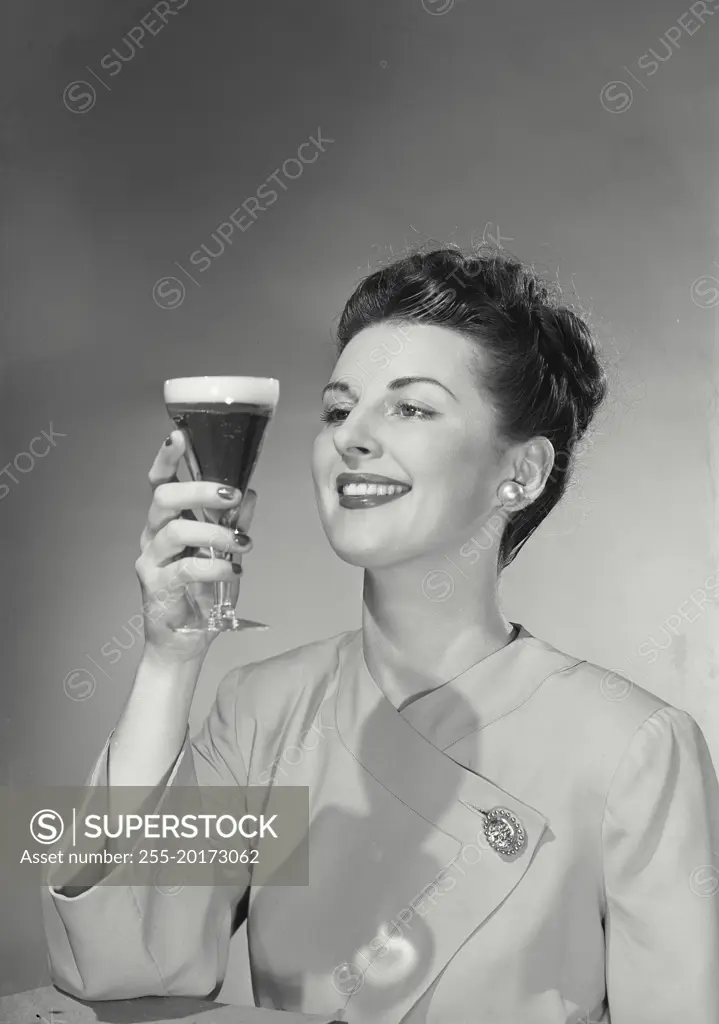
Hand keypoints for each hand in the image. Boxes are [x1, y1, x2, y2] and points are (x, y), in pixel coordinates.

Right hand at [135, 430, 256, 661]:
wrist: (185, 643)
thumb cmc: (202, 595)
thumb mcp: (226, 554)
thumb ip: (235, 524)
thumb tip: (250, 493)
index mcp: (166, 521)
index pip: (159, 481)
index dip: (166, 457)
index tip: (180, 435)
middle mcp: (153, 536)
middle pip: (163, 497)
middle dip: (199, 489)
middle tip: (230, 495)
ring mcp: (151, 561)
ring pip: (175, 530)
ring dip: (215, 533)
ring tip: (242, 545)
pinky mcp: (156, 587)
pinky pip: (185, 568)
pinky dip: (214, 567)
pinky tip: (233, 570)